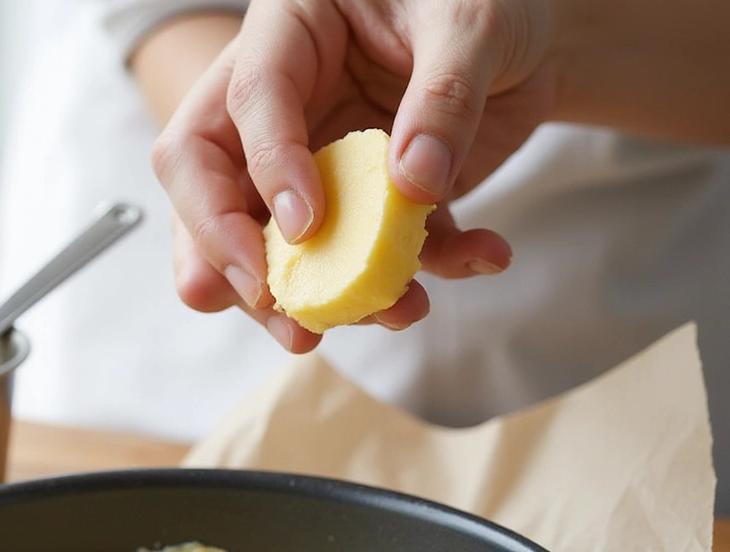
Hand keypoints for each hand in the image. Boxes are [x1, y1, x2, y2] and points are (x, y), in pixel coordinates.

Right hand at [152, 0, 558, 352]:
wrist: (531, 33)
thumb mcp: (472, 19)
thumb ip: (446, 92)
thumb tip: (413, 184)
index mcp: (289, 35)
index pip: (247, 103)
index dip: (268, 168)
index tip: (305, 227)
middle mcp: (284, 108)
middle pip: (211, 184)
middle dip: (223, 251)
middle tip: (262, 299)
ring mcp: (314, 166)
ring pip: (266, 243)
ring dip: (298, 295)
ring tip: (331, 331)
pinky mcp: (361, 211)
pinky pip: (365, 259)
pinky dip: (408, 281)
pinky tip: (477, 258)